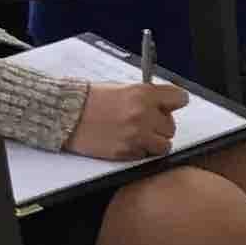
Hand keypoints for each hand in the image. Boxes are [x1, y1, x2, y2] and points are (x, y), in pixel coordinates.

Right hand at [68, 80, 185, 160]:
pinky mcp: (126, 152)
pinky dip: (138, 151)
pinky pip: (144, 155)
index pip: (180, 98)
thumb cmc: (90, 99)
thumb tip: (163, 105)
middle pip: (171, 126)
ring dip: (153, 142)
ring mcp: (135, 135)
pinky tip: (124, 141)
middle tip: (145, 123)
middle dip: (160, 126)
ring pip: (164, 145)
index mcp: (144, 94)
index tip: (170, 106)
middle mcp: (143, 115)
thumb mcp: (123, 89)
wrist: (66, 114)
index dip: (175, 103)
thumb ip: (146, 97)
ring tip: (138, 135)